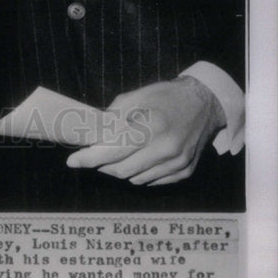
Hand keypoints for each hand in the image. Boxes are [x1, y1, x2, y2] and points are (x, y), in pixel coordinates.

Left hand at [66, 77, 225, 185]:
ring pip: (136, 178)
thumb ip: (114, 117)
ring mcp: (177, 163)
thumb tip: (92, 134)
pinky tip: (136, 160)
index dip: (89, 158)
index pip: (113, 150)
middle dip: (102, 165)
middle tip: (92, 157)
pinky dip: (139, 174)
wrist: (204, 103)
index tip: (73, 161)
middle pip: (122, 169)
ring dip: (119, 170)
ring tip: (115, 156)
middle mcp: (165, 149)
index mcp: (151, 126)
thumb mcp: (137, 96)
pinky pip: (152, 181)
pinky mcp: (184, 171)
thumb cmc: (166, 96)